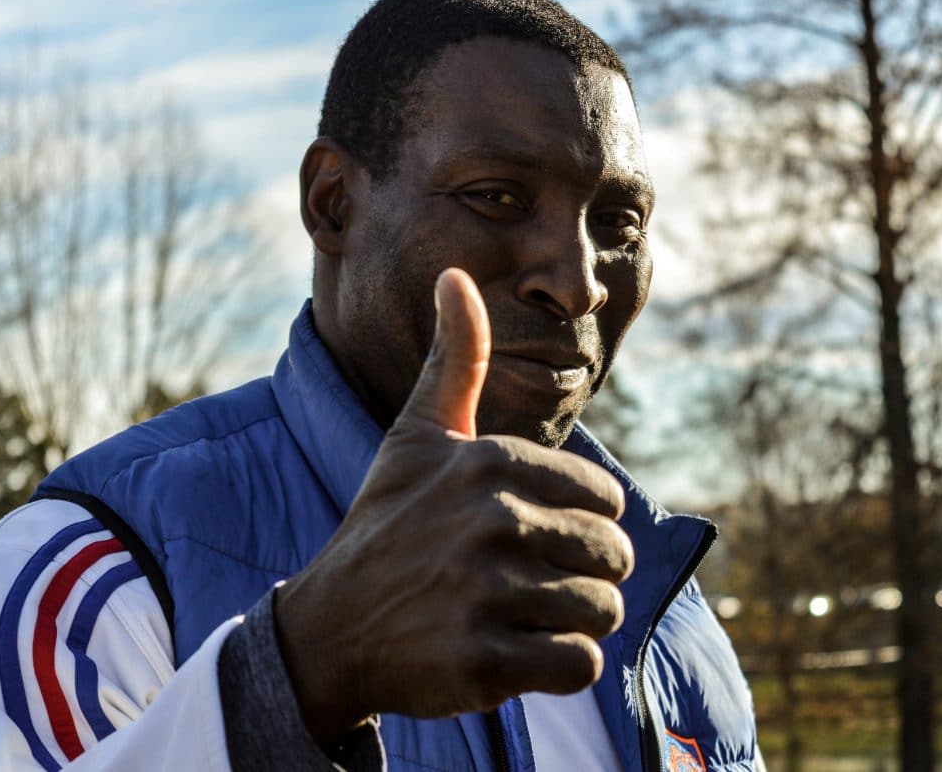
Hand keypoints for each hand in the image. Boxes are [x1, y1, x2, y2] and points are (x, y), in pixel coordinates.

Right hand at [274, 268, 633, 743]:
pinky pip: (579, 665)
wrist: (329, 626)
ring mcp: (485, 593)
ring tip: (520, 617)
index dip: (583, 523)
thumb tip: (455, 274)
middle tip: (531, 584)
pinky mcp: (483, 662)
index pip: (606, 499)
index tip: (536, 536)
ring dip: (572, 624)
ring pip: (602, 611)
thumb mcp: (416, 435)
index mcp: (489, 463)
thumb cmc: (387, 523)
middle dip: (585, 576)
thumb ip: (455, 359)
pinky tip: (516, 653)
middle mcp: (491, 521)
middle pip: (611, 557)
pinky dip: (560, 668)